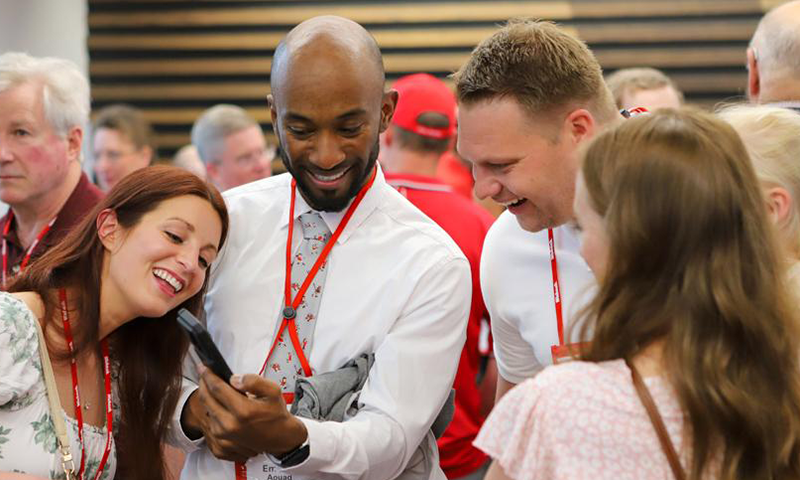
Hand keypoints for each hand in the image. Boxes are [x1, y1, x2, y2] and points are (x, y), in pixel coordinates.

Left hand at [193, 367, 307, 462]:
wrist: (279, 437)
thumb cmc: (276, 414)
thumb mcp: (273, 391)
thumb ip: (254, 381)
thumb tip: (234, 379)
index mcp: (243, 411)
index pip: (217, 388)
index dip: (208, 375)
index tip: (204, 366)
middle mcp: (230, 424)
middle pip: (206, 398)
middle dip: (203, 382)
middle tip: (205, 372)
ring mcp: (223, 433)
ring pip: (206, 407)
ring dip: (206, 394)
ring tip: (212, 385)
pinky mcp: (220, 438)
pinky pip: (209, 417)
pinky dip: (210, 406)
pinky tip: (218, 400)